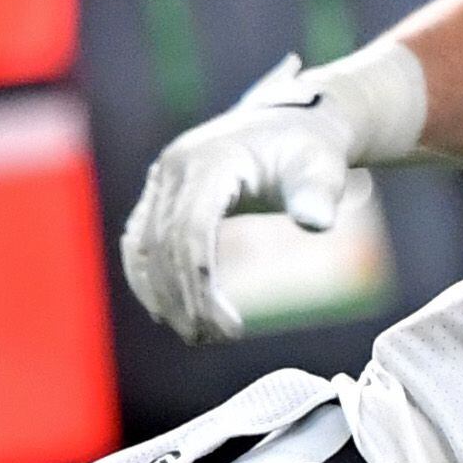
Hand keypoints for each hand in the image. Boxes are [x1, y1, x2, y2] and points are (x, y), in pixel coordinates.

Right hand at [123, 54, 372, 343]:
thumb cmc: (309, 150)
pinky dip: (148, 277)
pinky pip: (141, 240)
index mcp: (210, 162)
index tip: (227, 326)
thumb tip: (316, 223)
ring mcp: (162, 180)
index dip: (201, 281)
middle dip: (183, 298)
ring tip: (194, 334)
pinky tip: (167, 311)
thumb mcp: (322, 168)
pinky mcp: (160, 193)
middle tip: (211, 339)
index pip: (191, 229)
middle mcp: (175, 168)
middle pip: (165, 243)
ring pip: (145, 245)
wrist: (290, 123)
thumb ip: (318, 193)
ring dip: (161, 294)